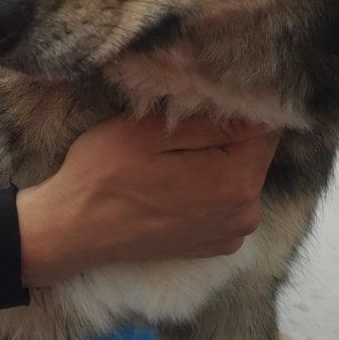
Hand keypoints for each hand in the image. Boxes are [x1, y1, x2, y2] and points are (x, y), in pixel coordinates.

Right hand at [16, 114, 279, 286]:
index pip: (265, 128)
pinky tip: (174, 179)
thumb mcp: (149, 132)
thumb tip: (251, 107)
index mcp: (235, 183)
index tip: (207, 96)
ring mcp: (232, 233)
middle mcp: (246, 214)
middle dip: (228, 131)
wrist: (73, 231)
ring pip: (240, 175)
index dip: (240, 106)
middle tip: (181, 120)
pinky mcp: (215, 243)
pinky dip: (209, 184)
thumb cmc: (103, 175)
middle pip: (254, 153)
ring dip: (217, 157)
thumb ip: (208, 121)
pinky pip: (227, 200)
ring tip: (173, 150)